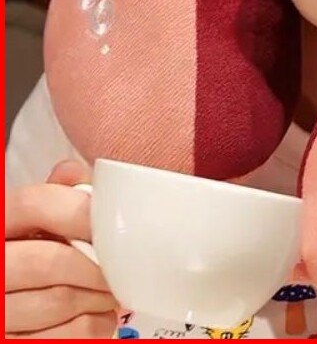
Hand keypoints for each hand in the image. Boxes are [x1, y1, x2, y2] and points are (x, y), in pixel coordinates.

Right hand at [5, 160, 117, 337]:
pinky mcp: (9, 342)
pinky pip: (61, 337)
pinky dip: (93, 326)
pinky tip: (99, 316)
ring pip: (59, 301)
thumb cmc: (28, 251)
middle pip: (50, 260)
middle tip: (122, 267)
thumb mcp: (32, 219)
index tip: (115, 224)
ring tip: (112, 290)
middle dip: (97, 266)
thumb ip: (57, 196)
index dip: (82, 212)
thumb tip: (76, 174)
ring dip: (99, 297)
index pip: (36, 204)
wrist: (10, 298)